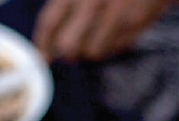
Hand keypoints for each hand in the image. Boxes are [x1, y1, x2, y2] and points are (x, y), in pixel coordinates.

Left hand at [33, 0, 168, 60]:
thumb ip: (63, 7)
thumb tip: (49, 43)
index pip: (49, 23)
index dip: (43, 43)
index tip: (43, 56)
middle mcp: (93, 0)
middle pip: (69, 46)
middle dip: (69, 52)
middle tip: (71, 49)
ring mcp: (116, 12)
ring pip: (93, 52)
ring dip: (93, 48)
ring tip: (98, 35)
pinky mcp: (136, 21)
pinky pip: (116, 47)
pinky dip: (113, 43)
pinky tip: (117, 28)